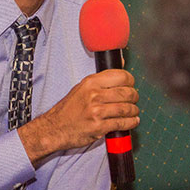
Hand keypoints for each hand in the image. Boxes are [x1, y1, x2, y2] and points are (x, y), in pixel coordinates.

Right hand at [18, 69, 139, 165]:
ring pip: (126, 108)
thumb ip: (103, 77)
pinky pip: (122, 123)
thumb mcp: (83, 87)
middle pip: (126, 93)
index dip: (130, 81)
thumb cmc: (70, 108)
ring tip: (133, 111)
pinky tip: (132, 121)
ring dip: (134, 110)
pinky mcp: (98, 127)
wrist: (55, 127)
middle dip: (134, 97)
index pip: (121, 76)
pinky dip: (131, 122)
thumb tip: (121, 62)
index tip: (131, 85)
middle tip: (134, 99)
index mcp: (91, 82)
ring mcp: (96, 112)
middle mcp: (94, 95)